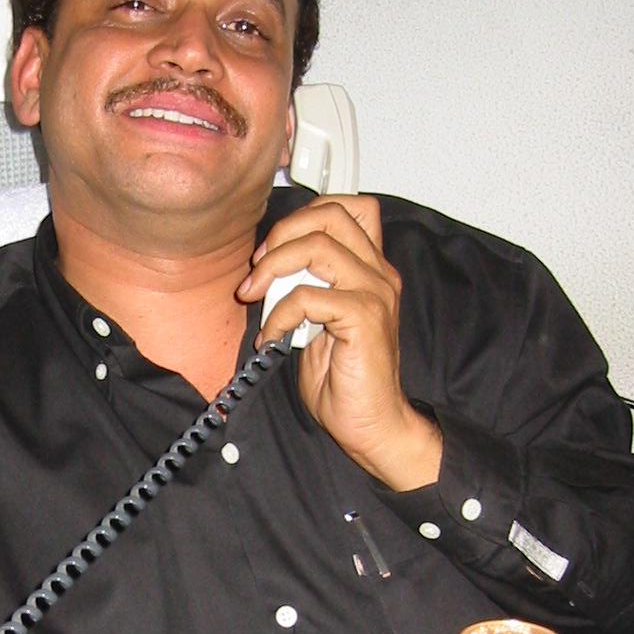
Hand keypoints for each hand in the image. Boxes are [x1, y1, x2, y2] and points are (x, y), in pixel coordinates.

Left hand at [237, 196, 441, 489]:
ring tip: (256, 299)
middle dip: (283, 233)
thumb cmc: (344, 381)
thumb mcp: (317, 323)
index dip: (306, 215)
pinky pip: (308, 296)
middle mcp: (378, 274)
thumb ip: (305, 288)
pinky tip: (271, 338)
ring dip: (274, 269)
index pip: (349, 208)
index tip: (273, 249)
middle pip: (332, 213)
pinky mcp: (364, 318)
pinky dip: (279, 313)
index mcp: (370, 270)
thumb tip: (268, 269)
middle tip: (258, 268)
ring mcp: (375, 293)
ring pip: (318, 246)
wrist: (372, 425)